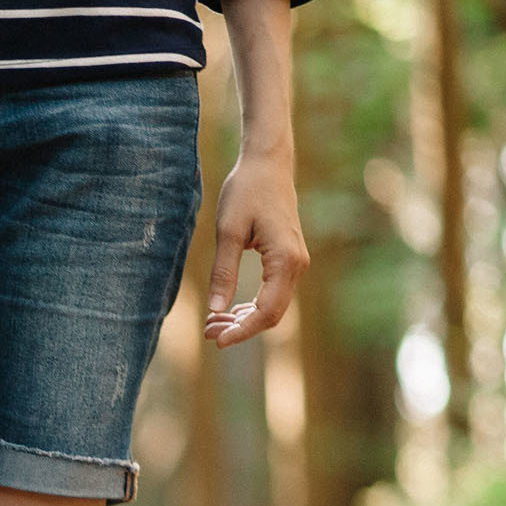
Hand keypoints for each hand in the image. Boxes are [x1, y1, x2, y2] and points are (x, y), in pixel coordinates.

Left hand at [205, 148, 308, 347]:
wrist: (267, 165)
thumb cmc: (246, 192)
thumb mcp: (228, 232)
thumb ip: (223, 272)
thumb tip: (215, 310)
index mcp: (285, 260)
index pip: (265, 311)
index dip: (241, 331)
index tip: (215, 340)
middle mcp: (297, 265)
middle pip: (272, 315)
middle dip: (241, 329)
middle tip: (208, 333)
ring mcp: (295, 263)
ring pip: (273, 307)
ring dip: (245, 320)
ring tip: (212, 324)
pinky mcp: (288, 259)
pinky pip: (274, 293)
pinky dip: (252, 307)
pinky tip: (230, 311)